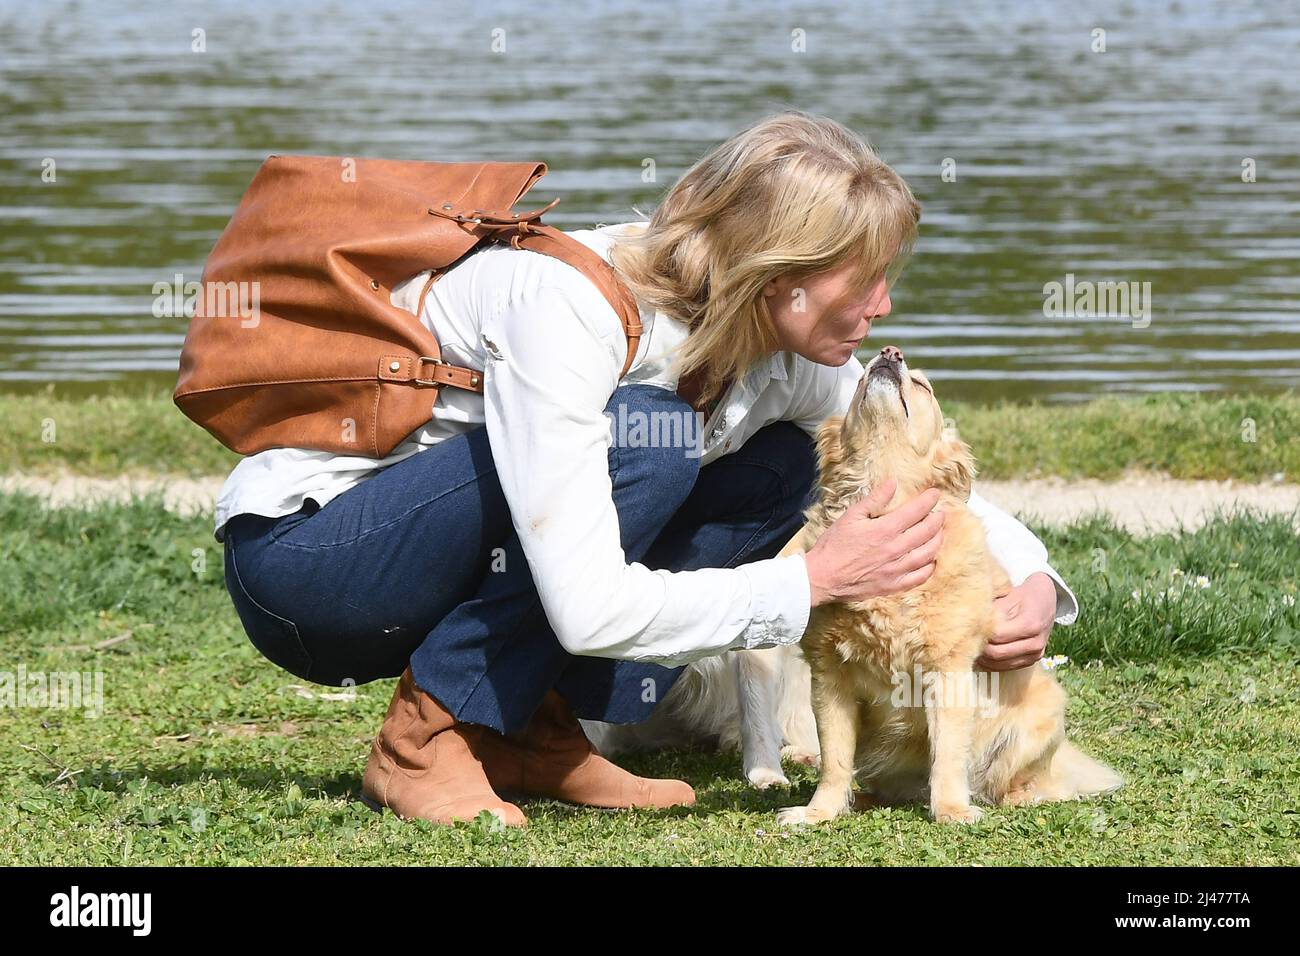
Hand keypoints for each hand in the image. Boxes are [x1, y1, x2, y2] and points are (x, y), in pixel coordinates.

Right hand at [804, 477, 944, 606]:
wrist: (822, 577)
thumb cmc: (833, 545)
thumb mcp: (851, 516)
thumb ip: (874, 499)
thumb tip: (892, 483)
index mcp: (884, 530)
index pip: (916, 511)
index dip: (929, 500)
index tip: (935, 494)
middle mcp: (895, 549)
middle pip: (927, 532)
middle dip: (938, 519)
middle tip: (940, 513)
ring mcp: (896, 569)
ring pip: (928, 554)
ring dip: (938, 541)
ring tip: (939, 533)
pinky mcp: (893, 585)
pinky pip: (920, 577)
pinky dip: (930, 567)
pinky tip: (931, 561)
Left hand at [977, 572, 1056, 670]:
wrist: (1045, 600)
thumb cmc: (1024, 595)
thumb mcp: (1008, 596)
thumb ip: (992, 611)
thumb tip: (971, 622)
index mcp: (1031, 623)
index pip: (997, 635)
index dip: (980, 632)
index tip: (968, 626)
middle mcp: (1036, 643)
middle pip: (997, 653)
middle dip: (979, 647)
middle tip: (965, 638)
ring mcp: (1035, 654)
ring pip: (1000, 664)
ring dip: (984, 657)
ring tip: (972, 644)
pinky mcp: (1032, 661)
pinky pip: (1006, 667)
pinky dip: (992, 662)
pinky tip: (983, 651)